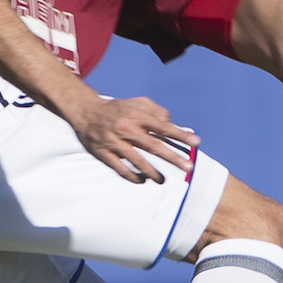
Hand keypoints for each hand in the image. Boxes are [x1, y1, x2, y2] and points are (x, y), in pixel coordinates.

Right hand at [71, 95, 198, 183]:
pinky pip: (120, 168)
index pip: (163, 127)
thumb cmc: (117, 109)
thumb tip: (172, 123)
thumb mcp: (137, 103)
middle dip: (172, 158)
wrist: (86, 112)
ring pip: (137, 161)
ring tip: (163, 180)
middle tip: (188, 167)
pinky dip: (132, 176)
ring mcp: (114, 142)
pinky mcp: (104, 153)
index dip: (180, 135)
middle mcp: (126, 129)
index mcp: (136, 115)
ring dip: (152, 172)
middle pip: (153, 146)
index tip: (196, 143)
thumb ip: (156, 111)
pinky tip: (142, 180)